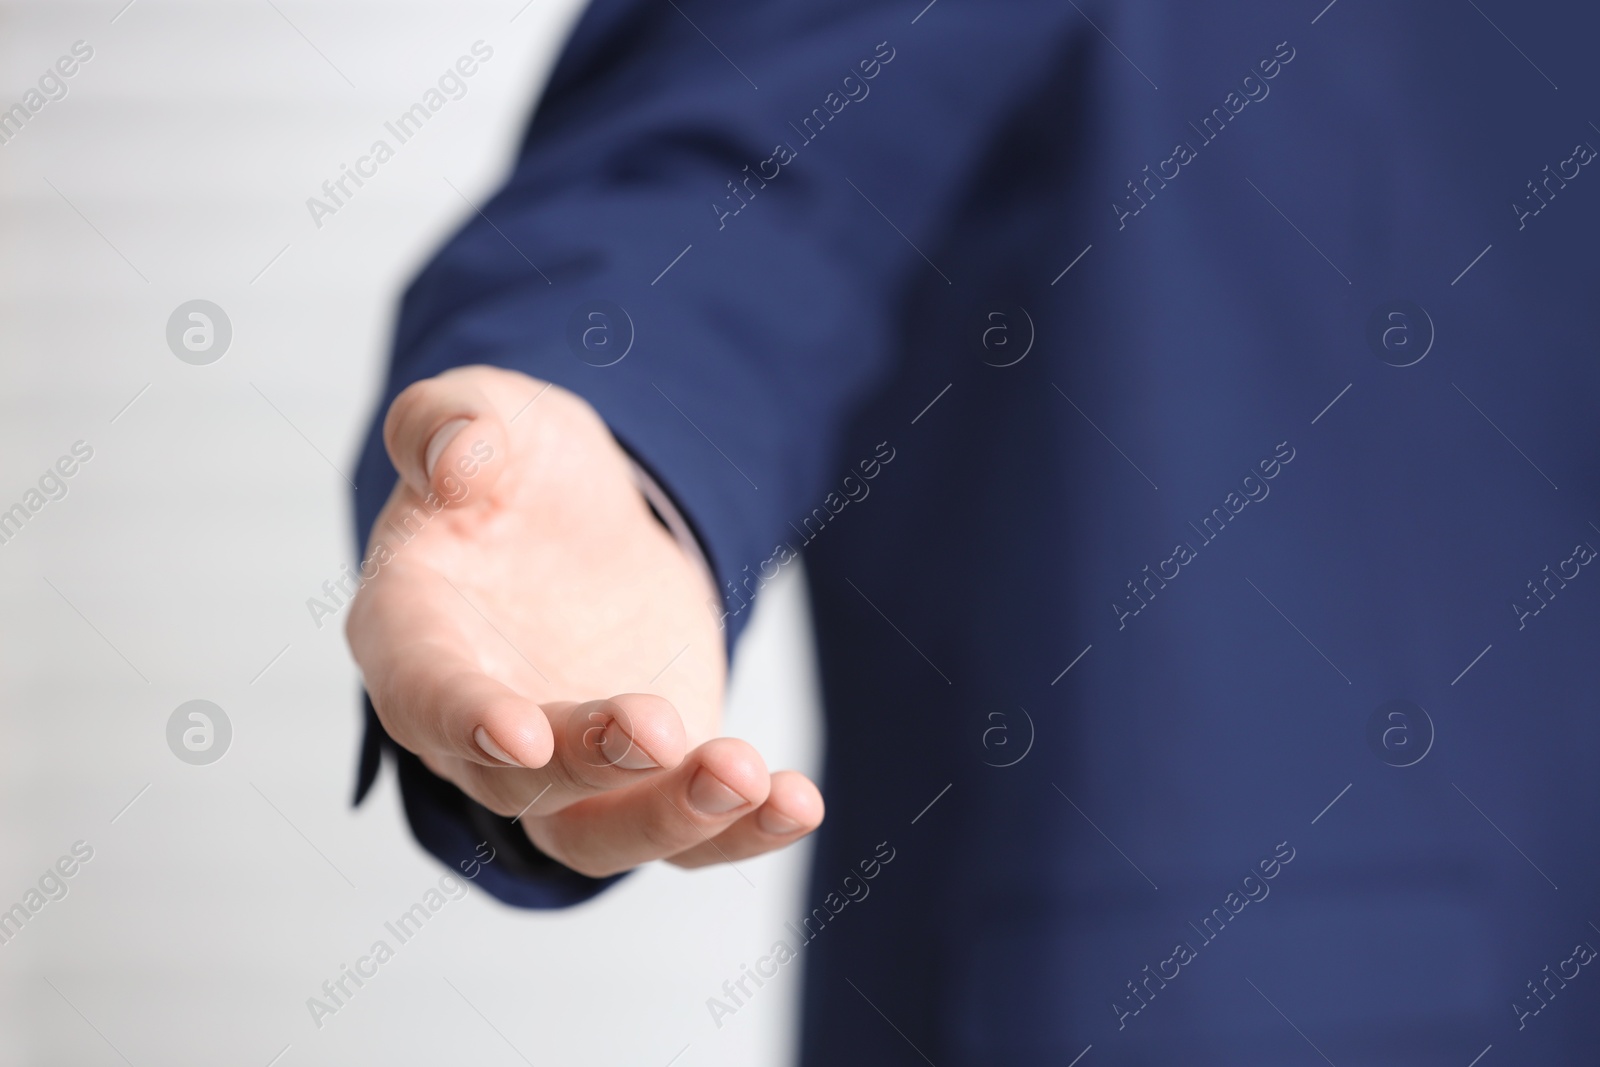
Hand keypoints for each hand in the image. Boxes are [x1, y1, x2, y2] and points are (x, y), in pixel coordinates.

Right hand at [346, 366, 822, 876]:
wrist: (580, 517)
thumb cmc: (513, 471)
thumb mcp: (489, 414)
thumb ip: (454, 423)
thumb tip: (453, 462)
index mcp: (413, 635)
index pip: (421, 695)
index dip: (463, 720)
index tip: (523, 735)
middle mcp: (475, 727)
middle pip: (519, 785)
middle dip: (592, 763)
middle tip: (660, 729)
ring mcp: (561, 769)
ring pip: (599, 836)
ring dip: (670, 818)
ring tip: (748, 775)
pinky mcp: (641, 781)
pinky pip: (685, 836)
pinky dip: (740, 834)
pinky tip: (796, 802)